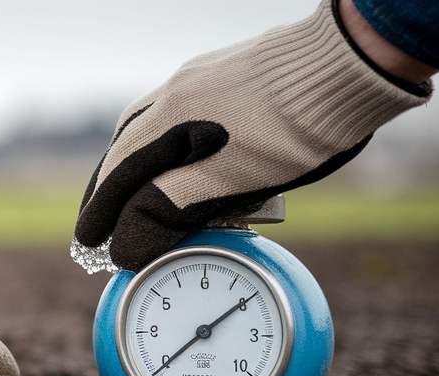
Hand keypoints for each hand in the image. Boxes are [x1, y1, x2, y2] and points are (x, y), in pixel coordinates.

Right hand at [73, 0, 429, 272]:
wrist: (349, 65)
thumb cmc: (292, 130)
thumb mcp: (228, 181)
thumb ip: (168, 211)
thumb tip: (121, 247)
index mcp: (168, 120)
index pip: (117, 174)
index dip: (100, 212)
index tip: (89, 241)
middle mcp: (176, 93)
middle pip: (126, 147)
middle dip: (109, 189)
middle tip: (101, 224)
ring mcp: (204, 80)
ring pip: (154, 128)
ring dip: (138, 165)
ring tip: (136, 194)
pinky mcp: (231, 75)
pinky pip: (184, 115)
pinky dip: (169, 145)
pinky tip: (187, 155)